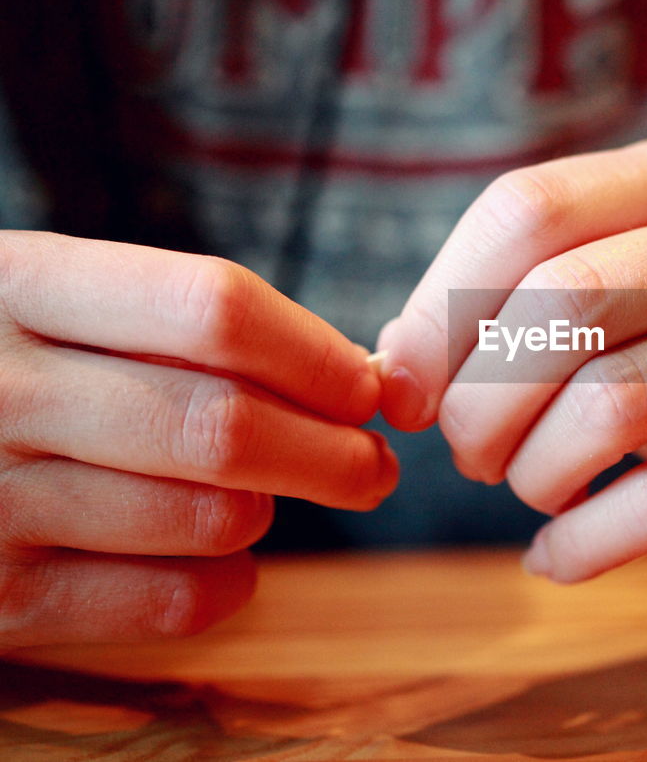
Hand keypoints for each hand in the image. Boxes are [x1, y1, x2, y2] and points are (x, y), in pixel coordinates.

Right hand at [0, 232, 395, 647]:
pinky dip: (227, 583)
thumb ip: (188, 326)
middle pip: (224, 424)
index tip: (367, 388)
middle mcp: (0, 387)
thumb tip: (354, 380)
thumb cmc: (15, 368)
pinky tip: (218, 555)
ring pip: (210, 516)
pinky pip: (172, 600)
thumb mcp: (64, 306)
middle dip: (331, 453)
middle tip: (371, 465)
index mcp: (23, 284)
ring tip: (262, 496)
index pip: (213, 308)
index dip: (315, 354)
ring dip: (267, 512)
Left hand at [378, 135, 646, 581]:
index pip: (527, 210)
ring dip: (531, 473)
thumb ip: (544, 296)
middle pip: (560, 304)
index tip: (410, 380)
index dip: (440, 305)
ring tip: (530, 492)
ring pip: (610, 406)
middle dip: (478, 399)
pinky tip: (561, 555)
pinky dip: (585, 544)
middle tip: (469, 451)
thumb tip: (394, 358)